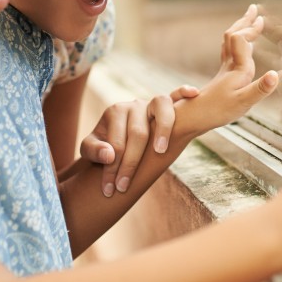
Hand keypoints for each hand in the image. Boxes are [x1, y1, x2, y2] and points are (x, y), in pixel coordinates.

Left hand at [79, 86, 193, 197]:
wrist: (114, 137)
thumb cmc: (104, 145)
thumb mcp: (89, 149)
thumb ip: (93, 150)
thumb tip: (110, 155)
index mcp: (115, 111)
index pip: (117, 144)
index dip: (113, 169)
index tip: (110, 190)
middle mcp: (135, 105)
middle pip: (139, 133)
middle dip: (130, 163)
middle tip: (123, 187)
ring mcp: (152, 104)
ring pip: (161, 109)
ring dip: (163, 129)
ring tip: (160, 151)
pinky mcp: (167, 105)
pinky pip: (177, 94)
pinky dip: (183, 92)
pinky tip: (192, 94)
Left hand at [174, 5, 279, 138]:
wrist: (194, 118)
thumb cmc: (218, 112)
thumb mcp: (243, 103)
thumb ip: (261, 89)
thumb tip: (276, 74)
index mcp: (238, 69)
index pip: (241, 39)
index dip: (250, 29)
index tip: (261, 19)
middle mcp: (230, 66)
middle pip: (234, 36)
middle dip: (244, 22)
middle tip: (253, 9)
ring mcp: (225, 70)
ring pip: (230, 43)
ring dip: (240, 29)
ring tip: (248, 22)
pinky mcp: (222, 77)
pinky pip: (229, 53)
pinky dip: (237, 43)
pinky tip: (243, 47)